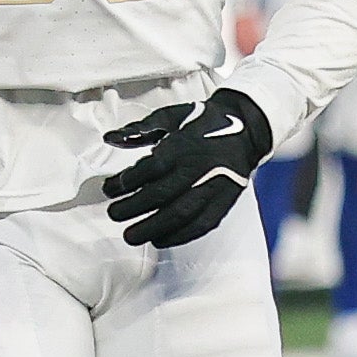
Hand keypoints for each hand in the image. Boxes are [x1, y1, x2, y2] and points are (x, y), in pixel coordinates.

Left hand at [101, 87, 273, 246]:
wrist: (246, 126)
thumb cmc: (203, 122)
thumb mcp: (170, 117)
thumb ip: (139, 129)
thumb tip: (110, 138)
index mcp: (183, 146)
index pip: (150, 169)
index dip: (126, 182)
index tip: (110, 188)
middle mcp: (198, 168)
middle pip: (162, 194)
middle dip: (133, 208)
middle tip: (114, 214)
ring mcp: (213, 186)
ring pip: (181, 213)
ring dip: (153, 228)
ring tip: (131, 235)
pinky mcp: (225, 200)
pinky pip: (203, 223)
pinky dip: (180, 236)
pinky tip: (161, 240)